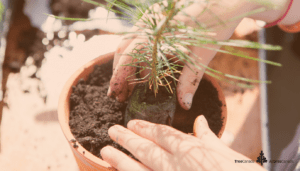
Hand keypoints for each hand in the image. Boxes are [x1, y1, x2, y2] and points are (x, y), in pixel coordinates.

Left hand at [100, 115, 265, 170]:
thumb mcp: (229, 155)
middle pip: (145, 148)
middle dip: (126, 138)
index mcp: (192, 150)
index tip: (132, 122)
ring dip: (120, 159)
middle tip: (111, 130)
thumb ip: (209, 138)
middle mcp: (176, 165)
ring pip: (138, 168)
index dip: (145, 127)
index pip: (163, 134)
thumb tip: (200, 121)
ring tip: (105, 151)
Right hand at [107, 0, 291, 109]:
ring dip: (126, 65)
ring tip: (128, 86)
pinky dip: (136, 56)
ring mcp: (151, 20)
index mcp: (157, 33)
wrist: (224, 4)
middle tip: (119, 94)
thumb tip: (184, 105)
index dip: (119, 76)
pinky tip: (143, 70)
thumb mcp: (202, 57)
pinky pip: (138, 39)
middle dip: (119, 73)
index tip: (114, 93)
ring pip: (129, 43)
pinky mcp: (156, 20)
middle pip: (123, 49)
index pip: (130, 55)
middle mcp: (150, 24)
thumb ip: (190, 81)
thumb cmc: (214, 29)